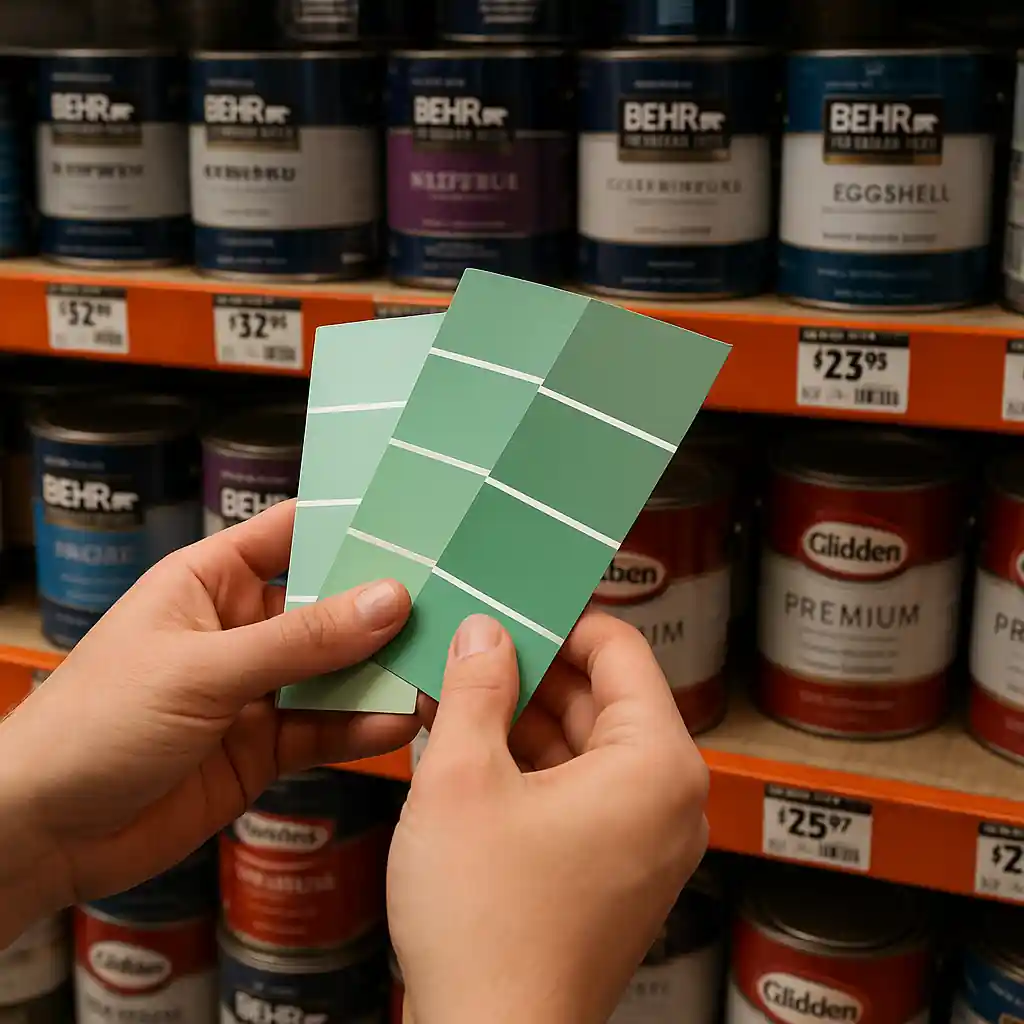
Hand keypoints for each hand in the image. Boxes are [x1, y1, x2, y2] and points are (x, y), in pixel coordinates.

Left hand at [0, 499, 416, 944]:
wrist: (45, 832)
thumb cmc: (95, 722)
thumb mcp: (203, 668)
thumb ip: (300, 640)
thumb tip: (389, 599)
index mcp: (210, 580)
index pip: (290, 533)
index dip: (347, 523)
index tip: (416, 519)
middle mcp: (239, 628)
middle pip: (326, 604)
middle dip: (382, 605)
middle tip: (451, 598)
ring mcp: (255, 690)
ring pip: (334, 670)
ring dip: (381, 670)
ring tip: (440, 663)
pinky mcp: (264, 748)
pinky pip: (324, 730)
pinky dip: (361, 728)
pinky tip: (400, 723)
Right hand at [389, 612, 709, 1023]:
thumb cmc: (488, 928)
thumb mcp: (463, 779)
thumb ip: (477, 688)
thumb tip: (484, 634)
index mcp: (656, 765)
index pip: (621, 648)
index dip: (562, 615)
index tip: (514, 599)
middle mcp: (666, 801)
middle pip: (601, 696)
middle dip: (532, 666)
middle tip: (472, 640)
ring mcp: (642, 840)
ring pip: (583, 744)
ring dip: (522, 714)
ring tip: (458, 687)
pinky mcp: (611, 871)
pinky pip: (575, 790)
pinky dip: (527, 764)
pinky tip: (469, 744)